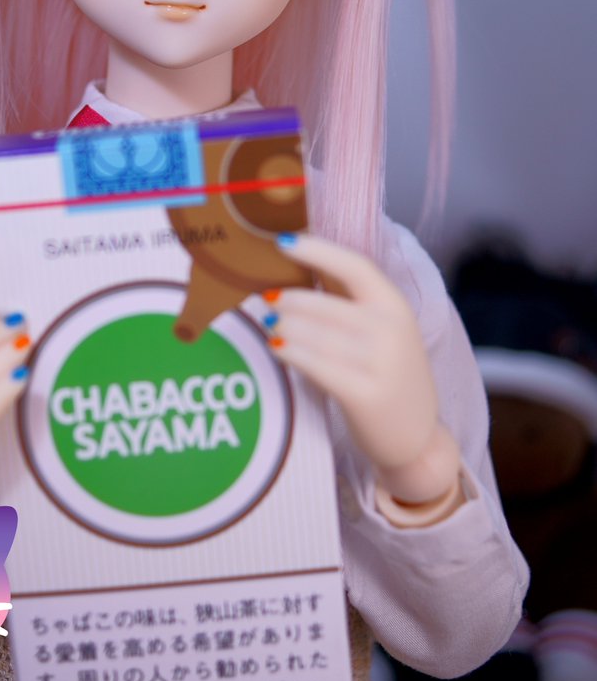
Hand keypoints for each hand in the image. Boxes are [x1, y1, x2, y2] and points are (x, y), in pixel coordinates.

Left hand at [267, 234, 462, 519]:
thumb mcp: (384, 331)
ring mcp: (381, 364)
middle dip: (288, 299)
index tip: (282, 241)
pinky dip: (292, 353)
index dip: (317, 250)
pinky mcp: (366, 395)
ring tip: (265, 320)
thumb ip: (351, 303)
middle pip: (326, 304)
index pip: (355, 266)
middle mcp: (392, 330)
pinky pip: (318, 366)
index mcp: (396, 306)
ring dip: (284, 325)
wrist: (418, 439)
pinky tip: (275, 347)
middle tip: (262, 296)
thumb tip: (300, 267)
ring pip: (317, 335)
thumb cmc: (389, 376)